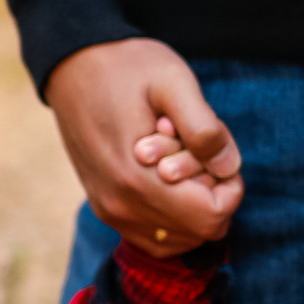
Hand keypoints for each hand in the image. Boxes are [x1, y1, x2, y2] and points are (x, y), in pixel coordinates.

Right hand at [45, 38, 244, 252]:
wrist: (73, 66)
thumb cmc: (126, 68)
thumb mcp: (173, 81)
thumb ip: (204, 127)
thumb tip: (228, 168)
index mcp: (137, 180)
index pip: (212, 218)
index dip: (230, 187)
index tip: (217, 151)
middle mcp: (121, 206)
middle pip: (199, 231)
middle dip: (210, 191)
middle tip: (192, 147)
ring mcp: (110, 211)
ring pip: (178, 237)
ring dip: (192, 203)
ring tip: (177, 156)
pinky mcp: (105, 207)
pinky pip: (154, 236)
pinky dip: (173, 215)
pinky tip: (169, 177)